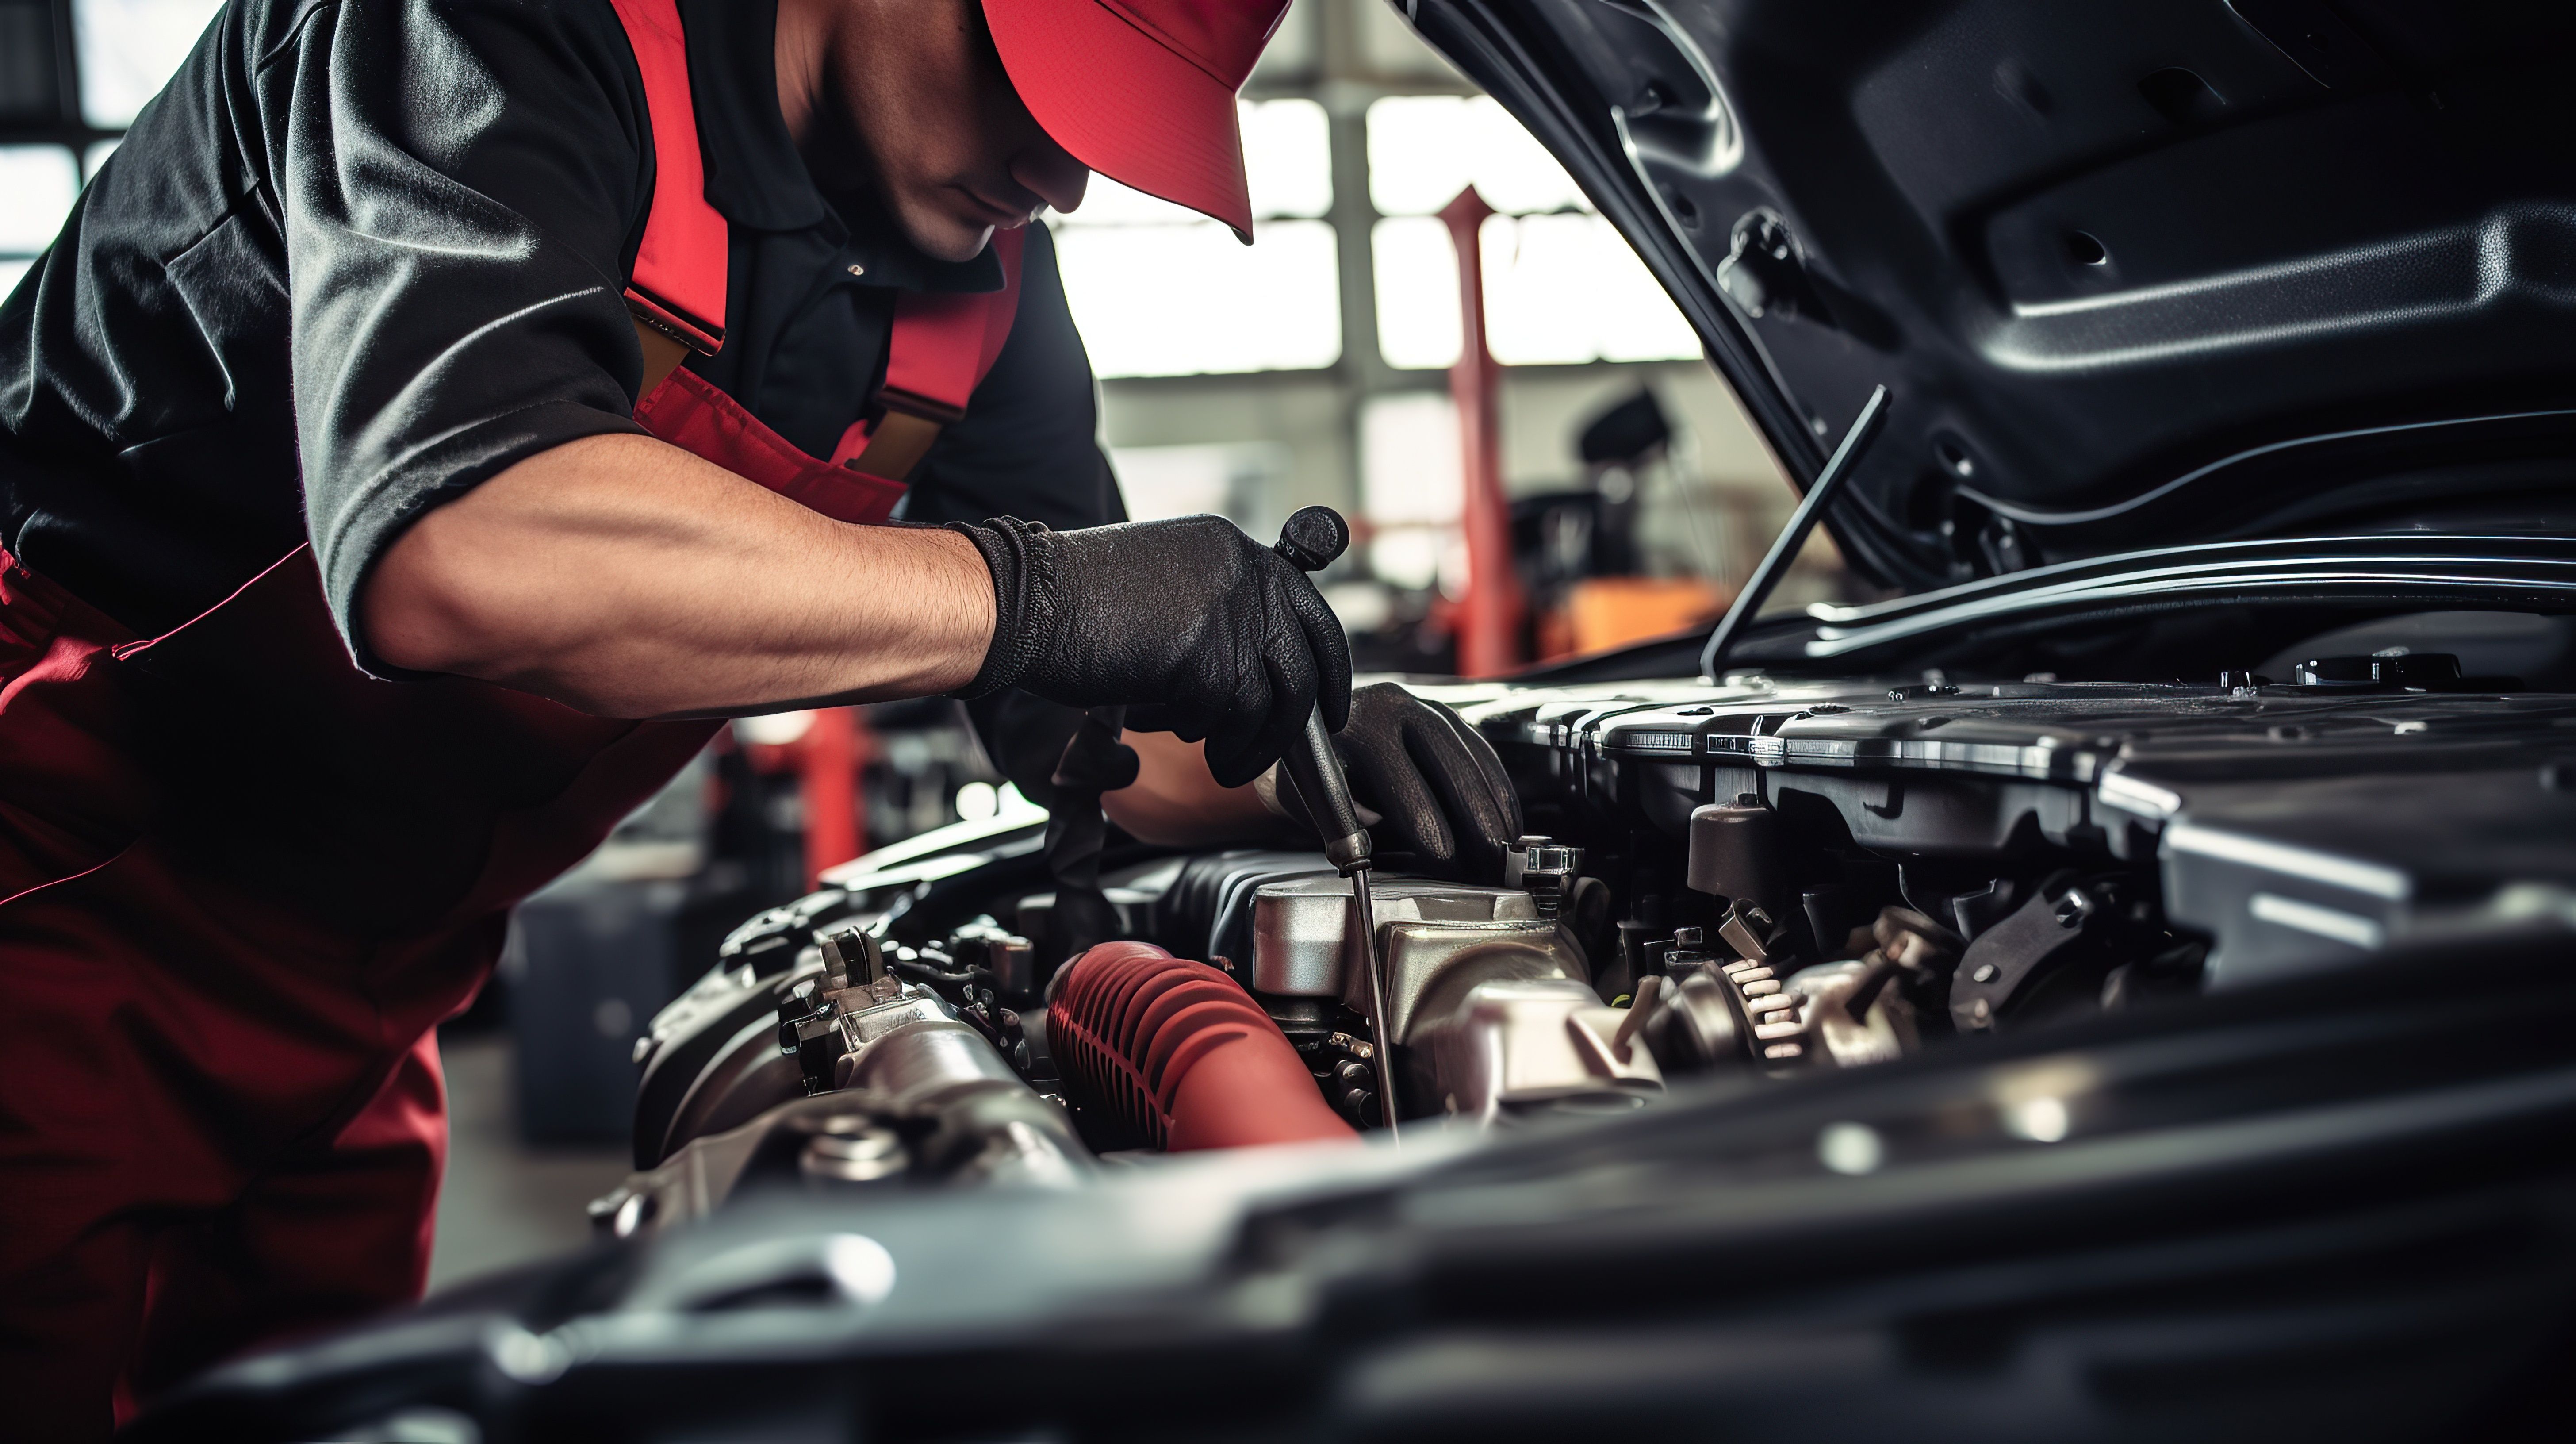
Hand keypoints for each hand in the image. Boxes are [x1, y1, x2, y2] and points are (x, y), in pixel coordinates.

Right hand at [947, 515, 1351, 786]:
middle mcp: (1243, 572)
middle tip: (1282, 752)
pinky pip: (1231, 717)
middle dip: (1298, 720)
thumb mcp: (1165, 585)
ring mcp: (1230, 612)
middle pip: (1304, 662)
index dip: (1329, 665)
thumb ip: (1217, 613)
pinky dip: (1212, 740)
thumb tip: (1257, 672)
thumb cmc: (1076, 601)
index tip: (1328, 704)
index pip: (1312, 611)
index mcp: (1233, 550)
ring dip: (1249, 741)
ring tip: (1219, 757)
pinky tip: (1183, 738)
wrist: (1023, 601)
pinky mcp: (1207, 655)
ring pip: (1272, 699)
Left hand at [1262, 683, 1522, 881]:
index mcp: (1352, 726)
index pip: (1399, 778)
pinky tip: (1506, 818)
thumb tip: (1403, 861)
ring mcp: (1423, 705)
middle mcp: (1391, 705)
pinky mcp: (1446, 715)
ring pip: (1471, 753)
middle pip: (1447, 758)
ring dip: (1495, 802)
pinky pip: (1481, 750)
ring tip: (1505, 844)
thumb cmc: (1309, 779)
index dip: (1426, 822)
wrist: (1311, 736)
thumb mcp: (1313, 803)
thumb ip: (1352, 829)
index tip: (1444, 858)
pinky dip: (1497, 786)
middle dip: (1476, 813)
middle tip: (1491, 857)